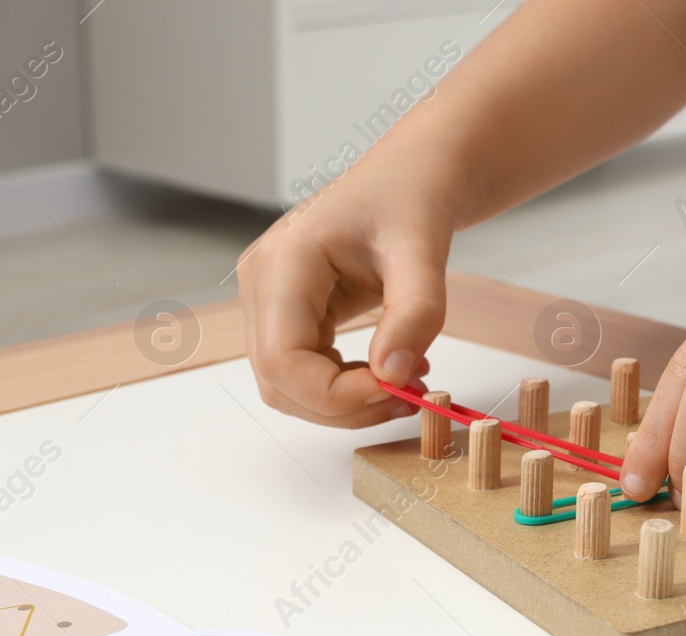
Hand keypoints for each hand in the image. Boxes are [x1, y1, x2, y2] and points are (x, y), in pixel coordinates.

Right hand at [236, 166, 455, 426]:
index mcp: (283, 262)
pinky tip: (391, 372)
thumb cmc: (408, 200)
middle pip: (278, 381)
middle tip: (410, 397)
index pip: (282, 360)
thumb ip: (414, 316)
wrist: (408, 179)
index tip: (395, 392)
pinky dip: (347, 387)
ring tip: (407, 383)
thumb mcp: (423, 254)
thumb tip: (393, 375)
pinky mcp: (288, 315)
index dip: (334, 395)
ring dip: (346, 402)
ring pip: (288, 385)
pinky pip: (304, 372)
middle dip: (344, 405)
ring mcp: (269, 301)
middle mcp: (262, 284)